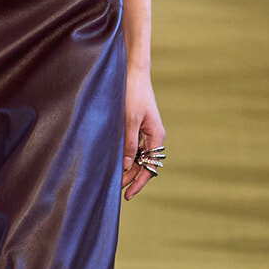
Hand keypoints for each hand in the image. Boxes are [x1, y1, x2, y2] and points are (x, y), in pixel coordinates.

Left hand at [121, 67, 164, 201]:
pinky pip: (132, 146)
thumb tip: (127, 166)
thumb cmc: (133, 93)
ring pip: (137, 157)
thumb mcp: (129, 120)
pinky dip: (124, 155)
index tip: (127, 196)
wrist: (133, 72)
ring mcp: (145, 132)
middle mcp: (153, 137)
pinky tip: (113, 161)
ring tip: (112, 178)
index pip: (149, 168)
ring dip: (126, 167)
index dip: (138, 183)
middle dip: (130, 177)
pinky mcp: (137, 126)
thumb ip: (129, 144)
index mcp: (156, 137)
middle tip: (114, 189)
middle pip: (143, 165)